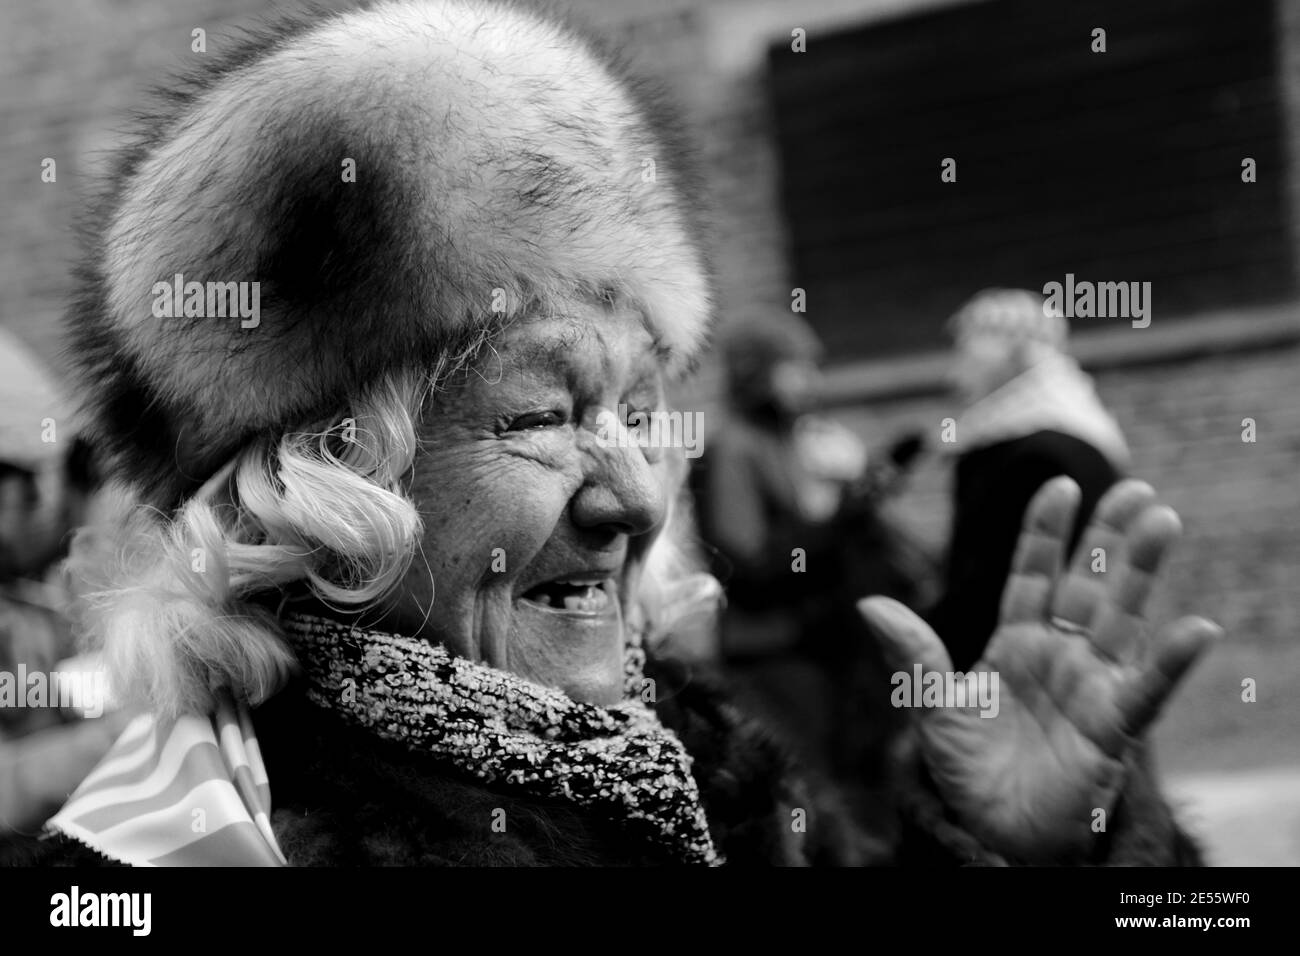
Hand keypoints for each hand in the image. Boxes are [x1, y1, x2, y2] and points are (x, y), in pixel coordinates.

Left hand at [859, 478, 1219, 860]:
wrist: (994, 832)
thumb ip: (912, 656)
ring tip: (1163, 520)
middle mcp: (1060, 656)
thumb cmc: (967, 770)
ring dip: (1142, 573)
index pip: (1033, 576)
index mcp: (1016, 643)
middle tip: (1137, 489)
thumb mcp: (932, 708)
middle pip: (1088, 586)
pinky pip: (1147, 690)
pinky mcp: (1112, 729)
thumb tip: (869, 605)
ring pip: (1122, 620)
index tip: (1060, 486)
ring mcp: (1090, 687)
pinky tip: (1197, 628)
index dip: (1045, 533)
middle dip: (1109, 539)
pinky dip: (1172, 661)